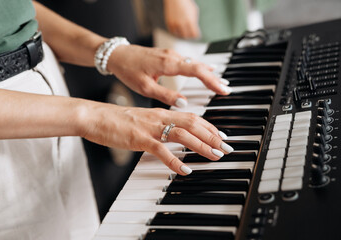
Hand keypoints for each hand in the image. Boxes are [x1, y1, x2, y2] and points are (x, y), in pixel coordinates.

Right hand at [80, 102, 232, 174]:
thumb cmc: (116, 119)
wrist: (95, 116)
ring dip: (201, 146)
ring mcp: (150, 128)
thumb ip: (158, 125)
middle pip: (193, 124)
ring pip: (183, 135)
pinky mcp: (139, 139)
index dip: (209, 126)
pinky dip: (175, 160)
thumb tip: (171, 134)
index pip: (192, 117)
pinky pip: (161, 150)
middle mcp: (159, 118)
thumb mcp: (142, 119)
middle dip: (213, 136)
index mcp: (160, 113)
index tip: (221, 135)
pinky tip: (185, 170)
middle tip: (227, 147)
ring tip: (215, 155)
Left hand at [107, 45, 231, 106]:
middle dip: (214, 78)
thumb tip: (183, 103)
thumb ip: (166, 95)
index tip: (222, 90)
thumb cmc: (128, 70)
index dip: (211, 81)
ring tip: (220, 84)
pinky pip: (188, 61)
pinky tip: (206, 71)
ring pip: (195, 63)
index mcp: (168, 64)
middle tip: (226, 89)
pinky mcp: (168, 55)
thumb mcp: (145, 87)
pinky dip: (199, 68)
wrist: (116, 55)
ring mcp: (171, 55)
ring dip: (208, 73)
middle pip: (200, 66)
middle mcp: (172, 57)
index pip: (197, 71)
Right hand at [164, 0, 199, 38]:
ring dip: (182, 34)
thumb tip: (194, 30)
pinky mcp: (169, 23)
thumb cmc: (186, 4)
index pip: (194, 34)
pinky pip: (172, 32)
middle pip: (187, 36)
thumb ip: (194, 22)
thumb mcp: (194, 11)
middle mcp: (182, 24)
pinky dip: (175, 32)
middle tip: (190, 34)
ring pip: (179, 35)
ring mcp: (174, 24)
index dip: (196, 35)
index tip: (196, 34)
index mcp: (190, 21)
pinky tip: (178, 29)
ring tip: (184, 32)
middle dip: (189, 36)